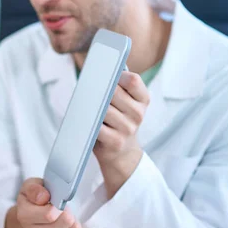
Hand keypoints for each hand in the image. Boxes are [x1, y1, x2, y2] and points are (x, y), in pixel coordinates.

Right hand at [16, 178, 85, 227]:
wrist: (29, 221)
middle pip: (66, 221)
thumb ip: (34, 188)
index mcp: (24, 216)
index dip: (58, 204)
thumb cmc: (32, 201)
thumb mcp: (30, 186)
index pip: (50, 215)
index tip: (55, 200)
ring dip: (73, 221)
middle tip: (61, 209)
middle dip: (67, 211)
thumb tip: (44, 197)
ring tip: (63, 218)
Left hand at [94, 71, 149, 196]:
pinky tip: (85, 120)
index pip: (134, 81)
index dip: (118, 75)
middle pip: (114, 92)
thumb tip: (96, 74)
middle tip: (88, 87)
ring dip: (92, 107)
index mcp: (143, 100)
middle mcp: (138, 114)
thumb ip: (118, 89)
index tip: (106, 74)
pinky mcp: (116, 141)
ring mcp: (128, 128)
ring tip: (86, 105)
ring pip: (104, 109)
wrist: (122, 153)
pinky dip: (89, 122)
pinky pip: (97, 126)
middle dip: (99, 90)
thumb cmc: (118, 122)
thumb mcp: (125, 105)